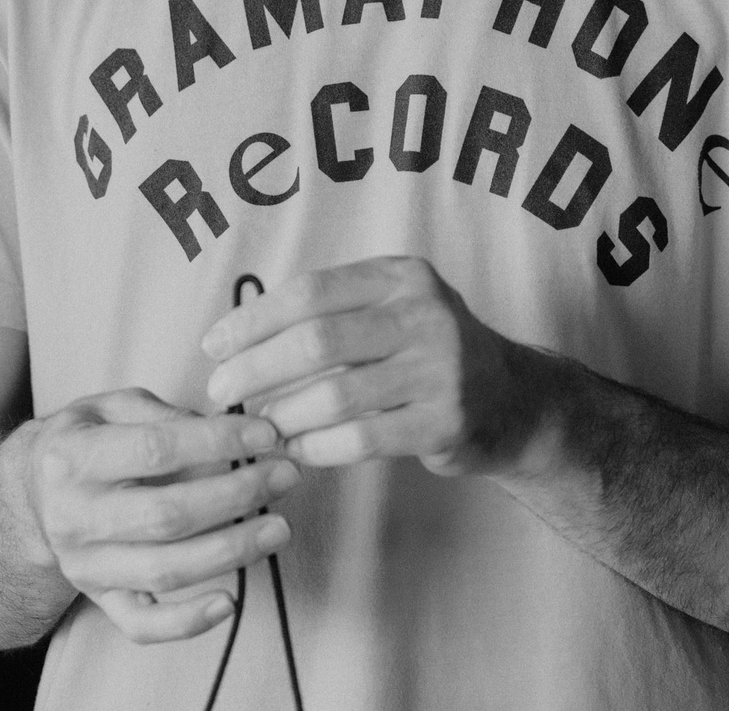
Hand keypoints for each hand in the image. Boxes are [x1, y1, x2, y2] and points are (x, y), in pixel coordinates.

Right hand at [9, 388, 298, 642]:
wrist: (30, 497)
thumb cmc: (85, 442)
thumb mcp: (110, 407)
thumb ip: (163, 413)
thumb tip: (224, 430)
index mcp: (72, 458)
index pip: (156, 450)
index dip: (218, 441)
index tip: (266, 435)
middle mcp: (74, 517)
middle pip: (167, 515)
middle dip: (236, 496)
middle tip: (284, 476)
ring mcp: (85, 565)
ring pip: (165, 570)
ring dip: (231, 551)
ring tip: (278, 528)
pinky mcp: (99, 599)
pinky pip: (143, 625)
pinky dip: (187, 623)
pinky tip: (230, 603)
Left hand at [200, 256, 543, 477]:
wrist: (514, 399)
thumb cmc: (428, 352)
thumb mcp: (393, 308)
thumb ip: (331, 313)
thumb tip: (237, 339)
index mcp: (401, 276)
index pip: (310, 292)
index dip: (253, 320)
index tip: (214, 346)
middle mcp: (425, 314)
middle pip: (316, 340)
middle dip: (255, 368)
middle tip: (220, 391)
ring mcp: (440, 369)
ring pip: (335, 395)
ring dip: (282, 416)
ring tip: (257, 427)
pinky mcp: (445, 422)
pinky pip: (361, 439)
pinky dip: (317, 447)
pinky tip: (295, 451)